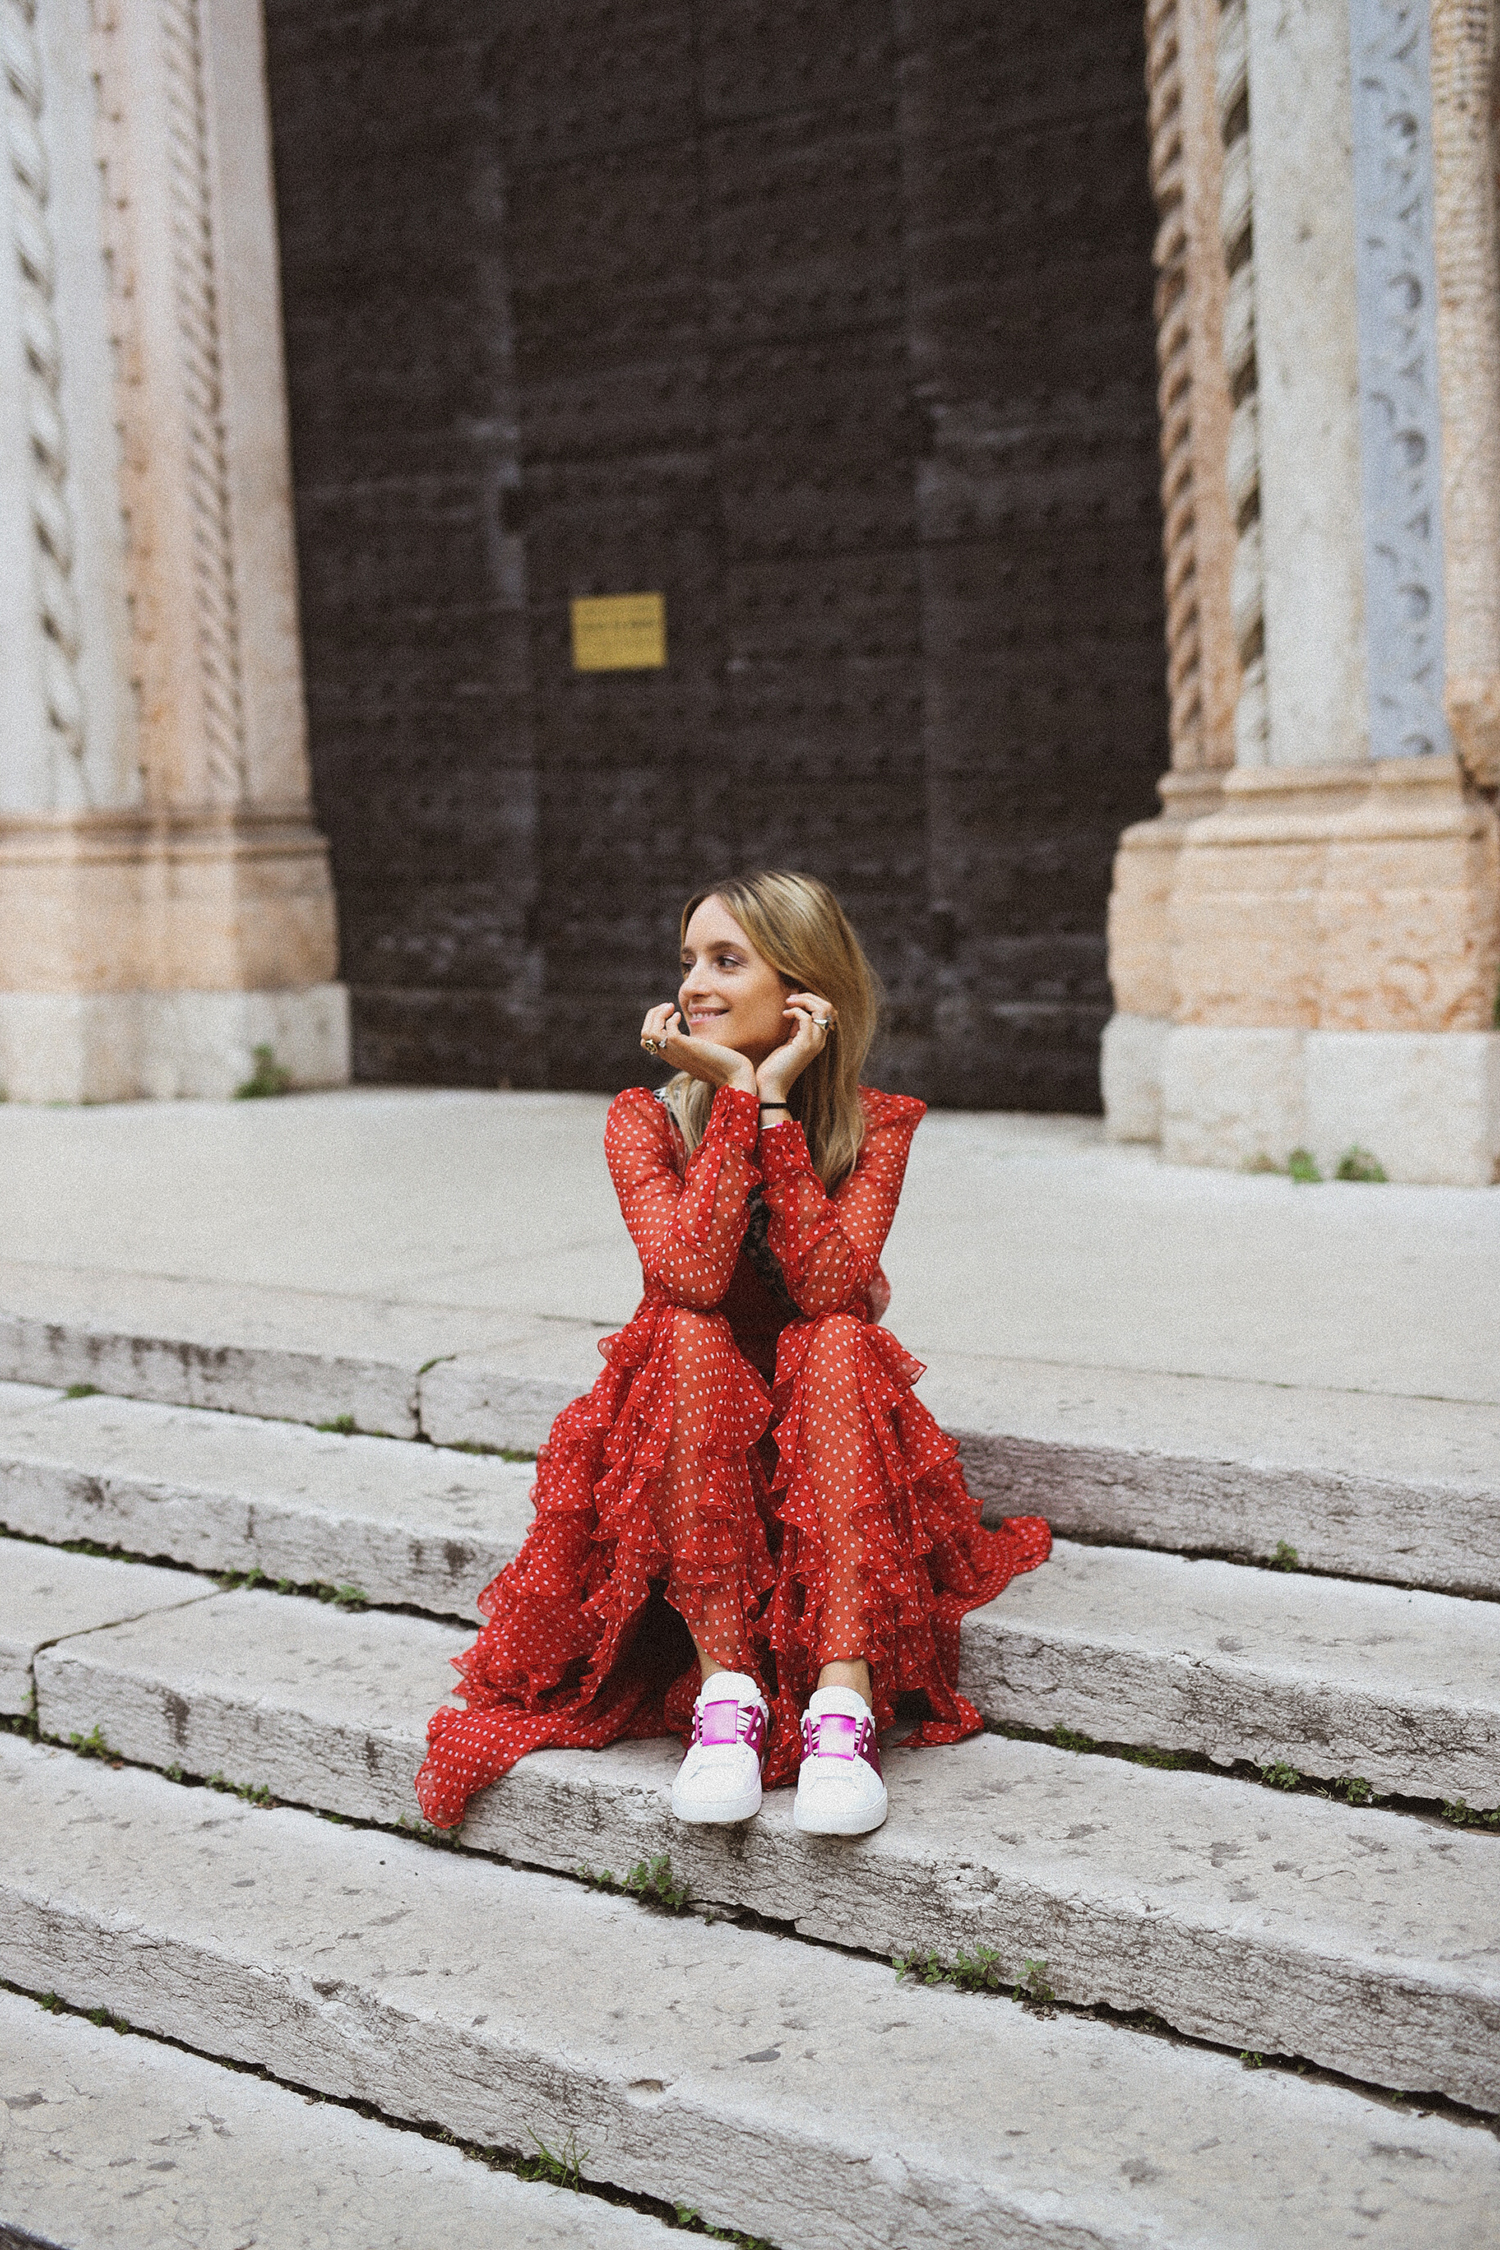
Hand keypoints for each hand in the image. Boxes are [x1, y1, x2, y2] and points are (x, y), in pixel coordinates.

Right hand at [639, 1004, 756, 1093]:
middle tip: (667, 1007)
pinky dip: (670, 1019)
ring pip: (648, 1033)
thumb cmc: (724, 1067)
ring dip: (657, 1015)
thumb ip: (696, 1051)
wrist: (734, 1076)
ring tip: (671, 1007)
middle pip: (644, 1036)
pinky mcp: (686, 1047)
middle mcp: (671, 1056)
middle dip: (652, 1016)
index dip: (652, 1025)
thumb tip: (699, 1044)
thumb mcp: (703, 1057)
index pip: (647, 1042)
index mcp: (673, 1057)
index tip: (668, 1015)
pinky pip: (666, 1031)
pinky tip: (680, 1016)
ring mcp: (677, 1052)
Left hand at [755, 992, 835, 1103]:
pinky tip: (785, 1014)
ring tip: (788, 1003)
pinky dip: (795, 1011)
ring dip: (804, 1000)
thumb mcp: (789, 1041)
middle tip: (791, 999)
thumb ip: (796, 1026)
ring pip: (822, 1009)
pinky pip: (806, 1018)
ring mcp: (815, 1043)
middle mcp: (820, 1040)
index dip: (813, 1000)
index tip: (794, 1001)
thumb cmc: (776, 1064)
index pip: (828, 1011)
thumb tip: (796, 1009)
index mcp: (818, 1038)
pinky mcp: (804, 1045)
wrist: (771, 1085)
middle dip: (809, 996)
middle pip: (828, 1007)